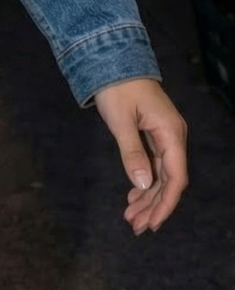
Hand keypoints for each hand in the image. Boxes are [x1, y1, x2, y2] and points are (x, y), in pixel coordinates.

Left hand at [93, 78, 187, 234]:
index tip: (151, 223)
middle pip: (169, 180)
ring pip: (161, 175)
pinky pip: (153, 165)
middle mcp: (173, 137)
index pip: (175, 177)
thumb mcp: (121, 121)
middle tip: (135, 226)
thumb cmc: (117, 88)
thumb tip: (143, 185)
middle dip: (154, 205)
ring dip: (148, 197)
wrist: (113, 62)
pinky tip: (133, 197)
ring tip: (131, 217)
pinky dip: (144, 182)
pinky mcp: (153, 135)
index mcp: (171, 134)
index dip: (165, 203)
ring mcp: (164, 136)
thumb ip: (132, 153)